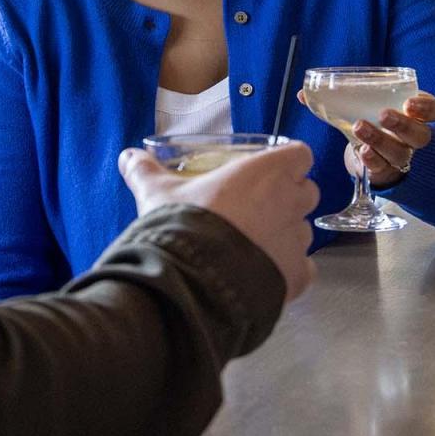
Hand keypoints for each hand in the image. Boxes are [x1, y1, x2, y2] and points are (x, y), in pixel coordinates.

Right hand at [118, 142, 318, 302]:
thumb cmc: (184, 224)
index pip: (300, 155)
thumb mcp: (158, 193)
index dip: (288, 162)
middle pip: (307, 192)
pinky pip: (303, 268)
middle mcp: (290, 202)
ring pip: (303, 231)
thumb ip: (146, 172)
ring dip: (285, 234)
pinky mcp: (297, 276)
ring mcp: (296, 241)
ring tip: (252, 245)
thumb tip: (127, 157)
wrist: (194, 280)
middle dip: (288, 197)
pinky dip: (288, 270)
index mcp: (266, 172)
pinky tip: (262, 273)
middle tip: (257, 207)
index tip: (270, 169)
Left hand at [340, 91, 434, 187]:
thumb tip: (337, 83)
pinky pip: (381, 168)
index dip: (426, 108)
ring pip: (399, 153)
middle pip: (420, 135)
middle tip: (384, 115)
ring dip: (379, 140)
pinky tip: (363, 150)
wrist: (369, 152)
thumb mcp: (379, 102)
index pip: (434, 110)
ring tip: (360, 126)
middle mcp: (414, 138)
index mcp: (417, 116)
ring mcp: (400, 156)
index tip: (409, 103)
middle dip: (403, 125)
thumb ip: (370, 92)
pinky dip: (372, 159)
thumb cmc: (376, 118)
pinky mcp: (384, 171)